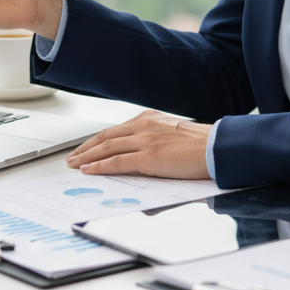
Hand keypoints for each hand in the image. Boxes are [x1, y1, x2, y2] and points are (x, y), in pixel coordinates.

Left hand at [66, 110, 212, 178]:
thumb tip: (143, 160)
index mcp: (150, 119)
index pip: (116, 130)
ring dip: (87, 157)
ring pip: (107, 148)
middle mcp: (144, 125)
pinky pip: (117, 162)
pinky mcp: (148, 157)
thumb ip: (155, 144)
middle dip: (86, 148)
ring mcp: (145, 140)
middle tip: (72, 157)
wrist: (217, 147)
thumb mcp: (173, 137)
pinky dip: (99, 166)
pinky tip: (88, 170)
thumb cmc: (201, 146)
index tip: (86, 147)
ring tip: (74, 164)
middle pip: (106, 136)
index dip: (98, 139)